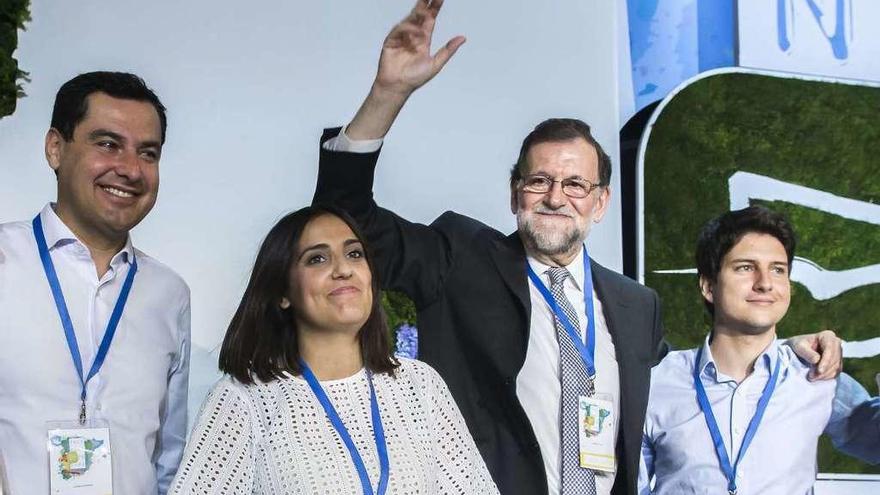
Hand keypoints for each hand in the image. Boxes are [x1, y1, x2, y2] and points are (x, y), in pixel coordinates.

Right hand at [347, 0, 464, 139]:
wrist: (397, 86)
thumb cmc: (414, 78)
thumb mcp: (435, 64)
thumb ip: (448, 50)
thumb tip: (462, 38)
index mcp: (423, 39)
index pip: (430, 19)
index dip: (435, 8)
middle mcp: (412, 35)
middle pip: (419, 15)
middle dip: (425, 4)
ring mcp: (401, 37)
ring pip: (410, 20)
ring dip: (418, 17)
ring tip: (426, 13)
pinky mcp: (390, 40)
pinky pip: (399, 30)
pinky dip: (408, 30)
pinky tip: (415, 35)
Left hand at [788, 330, 842, 380]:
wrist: (797, 350)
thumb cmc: (798, 345)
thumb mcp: (798, 346)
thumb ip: (807, 352)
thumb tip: (817, 360)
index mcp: (827, 336)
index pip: (830, 348)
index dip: (826, 360)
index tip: (819, 370)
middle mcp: (836, 344)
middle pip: (835, 359)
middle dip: (824, 370)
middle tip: (811, 377)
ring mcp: (838, 354)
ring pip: (836, 367)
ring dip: (825, 375)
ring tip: (812, 378)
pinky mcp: (837, 363)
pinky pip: (836, 372)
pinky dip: (827, 377)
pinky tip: (817, 378)